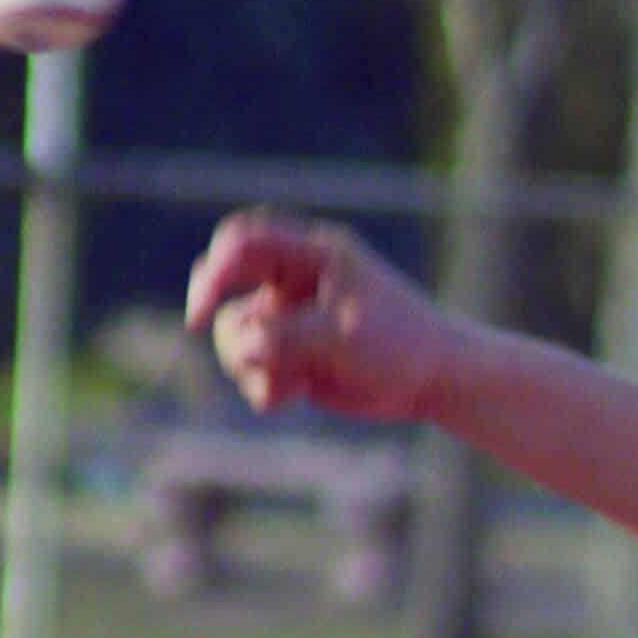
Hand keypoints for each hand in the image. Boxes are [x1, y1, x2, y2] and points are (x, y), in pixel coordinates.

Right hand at [182, 211, 454, 425]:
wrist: (433, 381)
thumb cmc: (400, 343)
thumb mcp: (344, 334)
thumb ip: (288, 336)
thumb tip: (241, 349)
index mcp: (309, 255)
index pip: (243, 241)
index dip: (216, 269)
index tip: (205, 306)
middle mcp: (291, 282)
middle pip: (223, 285)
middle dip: (222, 319)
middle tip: (241, 353)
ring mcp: (287, 319)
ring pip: (234, 335)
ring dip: (251, 365)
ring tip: (291, 384)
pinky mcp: (289, 356)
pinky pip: (251, 370)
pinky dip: (264, 386)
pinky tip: (294, 396)